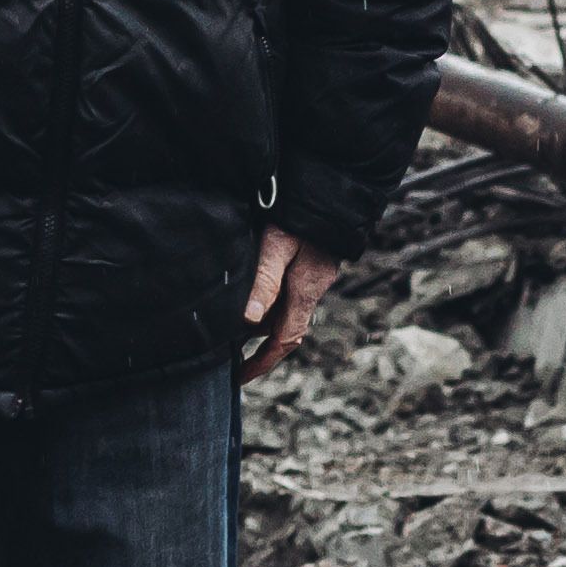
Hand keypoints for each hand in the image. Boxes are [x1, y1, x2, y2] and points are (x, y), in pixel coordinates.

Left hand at [237, 224, 343, 379]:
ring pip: (289, 312)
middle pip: (288, 330)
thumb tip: (248, 320)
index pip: (285, 340)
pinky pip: (292, 296)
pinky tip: (256, 299)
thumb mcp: (276, 245)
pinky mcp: (313, 265)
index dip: (263, 361)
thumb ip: (264, 281)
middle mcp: (313, 288)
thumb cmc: (300, 214)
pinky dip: (273, 305)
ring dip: (266, 325)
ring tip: (236, 332)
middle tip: (236, 361)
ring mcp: (315, 277)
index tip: (242, 376)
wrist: (330, 190)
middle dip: (264, 349)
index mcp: (306, 290)